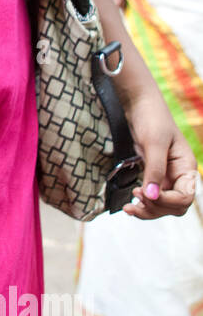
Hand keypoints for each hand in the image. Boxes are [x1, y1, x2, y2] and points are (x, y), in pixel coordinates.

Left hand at [121, 86, 197, 218]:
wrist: (139, 105)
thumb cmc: (152, 118)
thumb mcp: (154, 143)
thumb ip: (154, 170)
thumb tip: (152, 196)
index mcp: (187, 168)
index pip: (185, 198)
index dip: (166, 201)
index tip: (145, 193)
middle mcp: (179, 175)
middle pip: (174, 207)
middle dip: (155, 208)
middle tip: (135, 198)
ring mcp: (166, 177)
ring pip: (162, 206)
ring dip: (147, 210)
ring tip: (129, 206)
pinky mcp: (153, 176)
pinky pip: (152, 197)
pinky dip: (142, 204)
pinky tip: (130, 203)